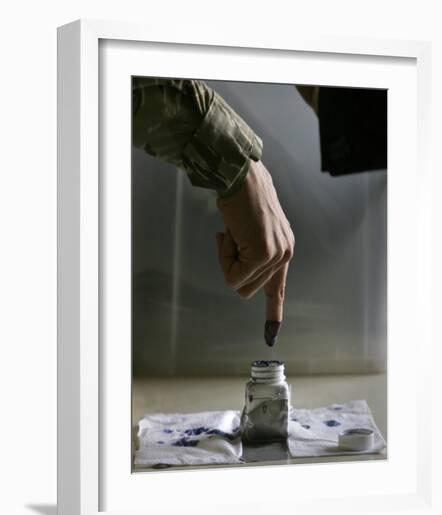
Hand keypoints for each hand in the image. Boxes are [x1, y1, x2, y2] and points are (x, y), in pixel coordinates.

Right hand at [215, 160, 294, 345]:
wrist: (240, 177)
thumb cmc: (241, 199)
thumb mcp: (250, 231)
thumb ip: (251, 253)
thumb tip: (239, 274)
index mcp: (283, 249)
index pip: (278, 287)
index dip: (273, 311)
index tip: (272, 334)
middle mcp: (285, 254)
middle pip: (249, 290)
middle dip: (231, 269)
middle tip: (229, 241)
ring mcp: (276, 256)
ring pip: (239, 284)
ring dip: (226, 261)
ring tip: (231, 234)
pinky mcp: (263, 254)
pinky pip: (233, 275)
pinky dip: (224, 256)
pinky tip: (230, 233)